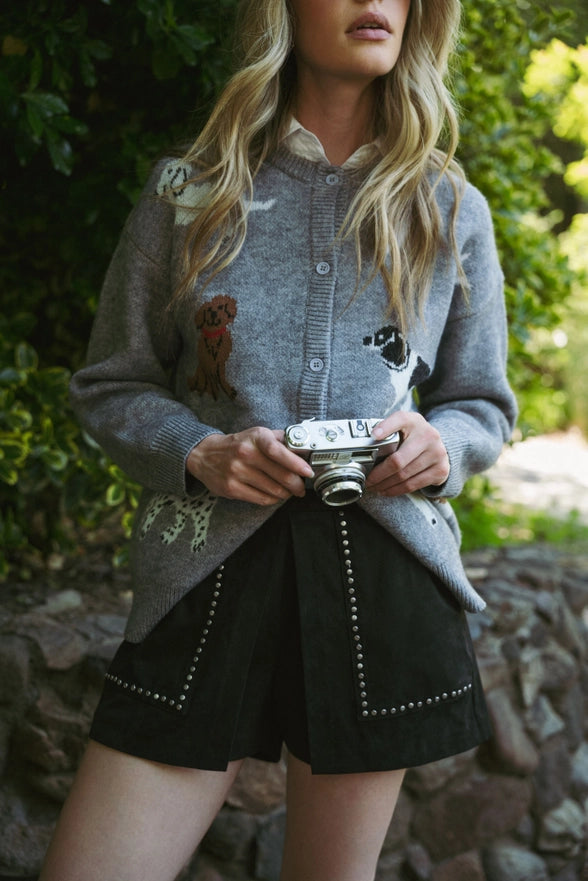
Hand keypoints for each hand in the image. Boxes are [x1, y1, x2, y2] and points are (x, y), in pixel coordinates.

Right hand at [186, 427, 314, 505]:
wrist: (204, 454)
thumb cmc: (237, 444)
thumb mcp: (257, 434)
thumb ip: (280, 439)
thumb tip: (303, 448)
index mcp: (255, 438)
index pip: (278, 451)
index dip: (296, 464)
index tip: (308, 472)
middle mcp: (245, 454)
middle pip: (280, 475)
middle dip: (297, 484)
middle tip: (301, 487)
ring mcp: (237, 472)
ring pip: (273, 490)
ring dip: (286, 493)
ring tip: (289, 491)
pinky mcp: (231, 488)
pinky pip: (261, 499)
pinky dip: (272, 499)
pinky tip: (274, 495)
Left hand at [365, 412, 448, 496]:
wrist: (440, 446)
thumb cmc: (413, 437)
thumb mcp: (402, 427)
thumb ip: (387, 432)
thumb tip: (365, 446)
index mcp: (414, 421)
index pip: (400, 419)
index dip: (386, 427)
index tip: (374, 436)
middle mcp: (428, 436)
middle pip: (397, 460)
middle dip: (378, 474)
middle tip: (366, 480)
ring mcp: (437, 453)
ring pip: (403, 475)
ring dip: (384, 485)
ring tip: (373, 487)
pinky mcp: (440, 470)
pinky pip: (413, 485)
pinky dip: (396, 490)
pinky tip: (386, 490)